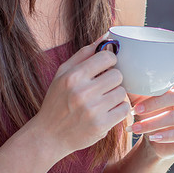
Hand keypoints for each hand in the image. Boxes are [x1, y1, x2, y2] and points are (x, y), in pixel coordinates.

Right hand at [34, 41, 129, 156]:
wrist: (49, 136)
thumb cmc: (57, 101)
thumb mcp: (62, 74)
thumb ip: (84, 54)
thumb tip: (106, 36)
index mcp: (73, 77)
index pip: (107, 57)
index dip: (110, 61)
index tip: (106, 67)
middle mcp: (82, 93)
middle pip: (118, 75)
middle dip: (113, 79)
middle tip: (104, 86)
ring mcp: (92, 110)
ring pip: (122, 93)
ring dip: (116, 95)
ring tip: (104, 100)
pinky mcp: (101, 126)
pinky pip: (124, 109)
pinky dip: (119, 109)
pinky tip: (107, 111)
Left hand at [128, 61, 173, 159]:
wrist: (157, 143)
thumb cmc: (151, 117)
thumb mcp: (143, 101)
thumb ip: (138, 88)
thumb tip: (121, 74)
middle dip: (153, 104)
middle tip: (135, 110)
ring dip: (152, 123)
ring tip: (135, 128)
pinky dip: (165, 136)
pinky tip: (153, 138)